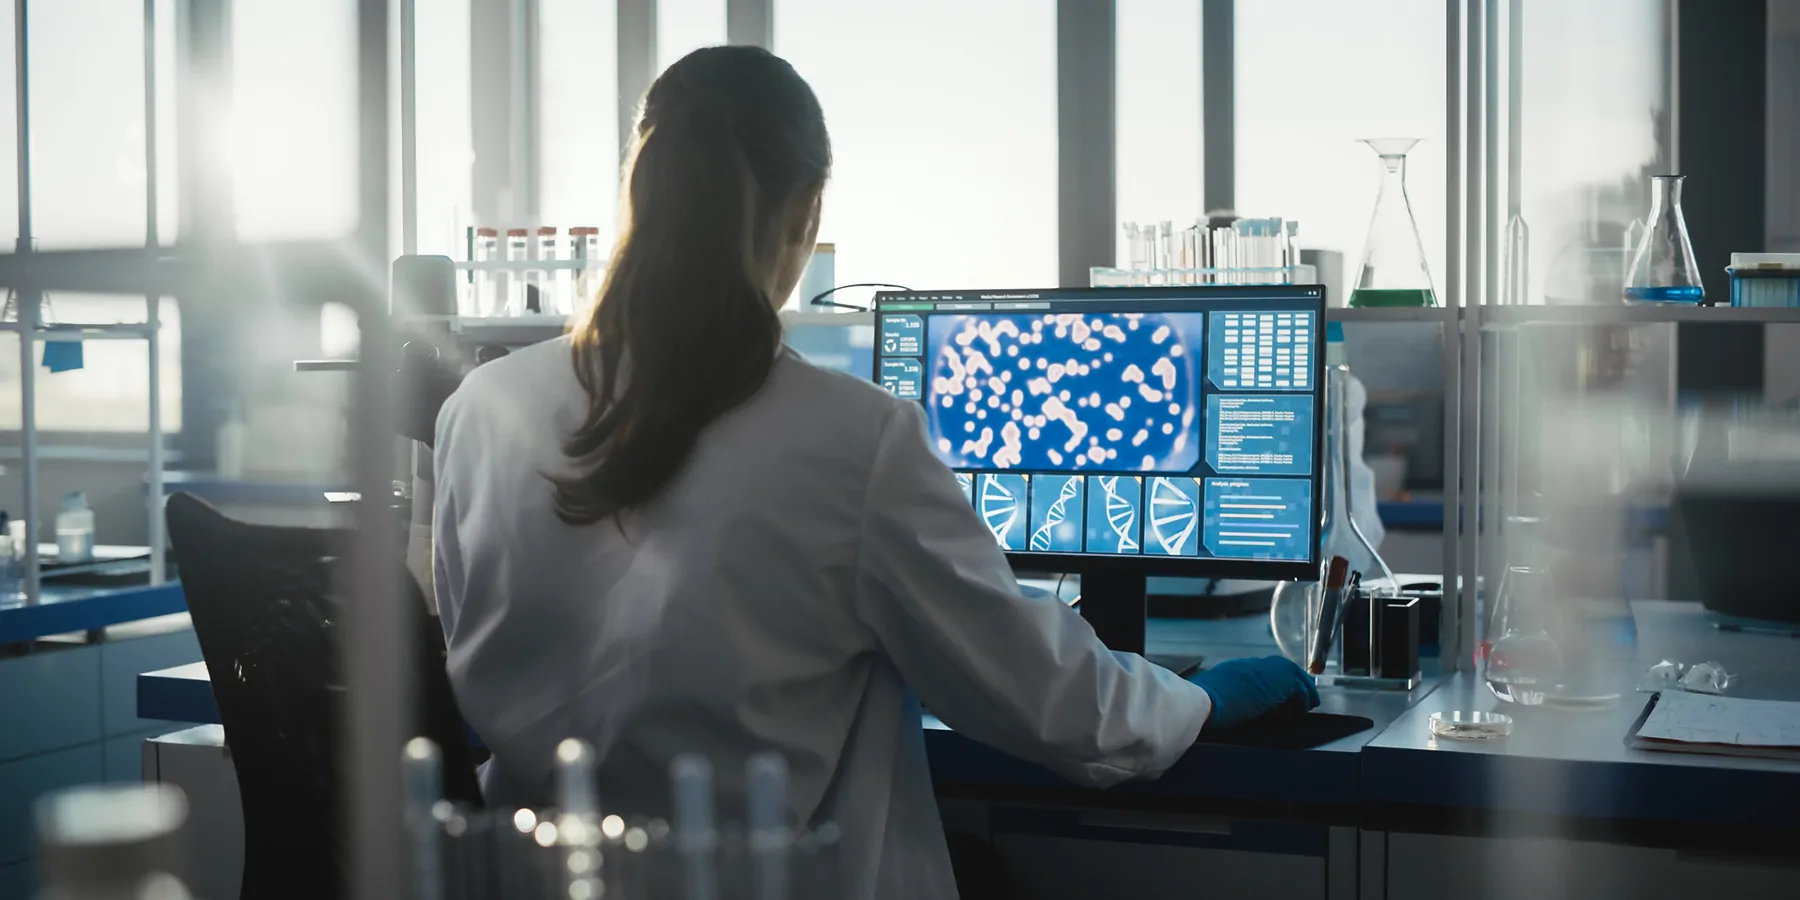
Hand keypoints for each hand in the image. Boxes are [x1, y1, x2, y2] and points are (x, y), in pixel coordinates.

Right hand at [1187, 656, 1320, 730]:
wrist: (1201, 702)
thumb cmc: (1199, 707)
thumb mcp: (1211, 700)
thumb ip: (1223, 699)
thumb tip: (1228, 711)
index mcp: (1233, 670)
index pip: (1260, 672)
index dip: (1272, 685)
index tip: (1278, 700)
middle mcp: (1249, 665)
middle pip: (1280, 668)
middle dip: (1291, 684)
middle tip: (1299, 701)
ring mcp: (1264, 670)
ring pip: (1293, 675)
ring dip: (1301, 691)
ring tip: (1305, 706)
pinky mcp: (1278, 681)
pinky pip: (1299, 689)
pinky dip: (1302, 701)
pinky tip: (1300, 711)